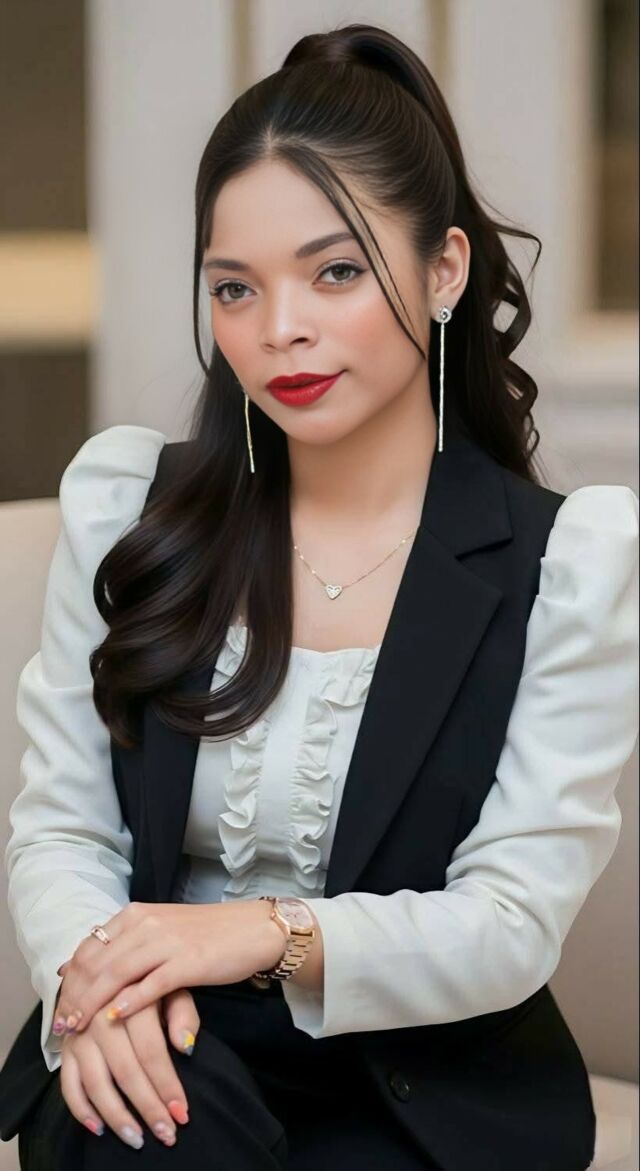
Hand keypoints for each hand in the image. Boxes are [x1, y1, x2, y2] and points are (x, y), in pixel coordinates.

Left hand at [54, 900, 285, 1033]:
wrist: (253, 929)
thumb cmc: (205, 935)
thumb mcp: (159, 931)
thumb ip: (122, 945)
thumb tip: (76, 964)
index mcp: (136, 914)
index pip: (89, 946)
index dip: (69, 978)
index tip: (58, 1006)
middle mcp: (147, 923)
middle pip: (98, 962)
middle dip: (75, 996)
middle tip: (61, 1025)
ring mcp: (168, 941)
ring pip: (118, 973)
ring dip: (93, 1003)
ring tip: (78, 1027)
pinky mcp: (189, 961)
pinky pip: (152, 983)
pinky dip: (131, 1002)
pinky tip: (115, 1018)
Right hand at [59, 987, 197, 1149]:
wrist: (103, 968)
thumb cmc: (146, 982)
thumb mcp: (170, 985)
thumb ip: (182, 1013)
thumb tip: (186, 1046)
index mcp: (131, 999)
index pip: (151, 1051)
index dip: (167, 1084)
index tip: (182, 1112)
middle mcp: (100, 1017)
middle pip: (125, 1071)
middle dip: (148, 1107)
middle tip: (167, 1134)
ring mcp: (79, 1034)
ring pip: (96, 1083)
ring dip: (117, 1116)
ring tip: (137, 1139)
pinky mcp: (65, 1047)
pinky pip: (68, 1085)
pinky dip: (81, 1110)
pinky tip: (100, 1128)